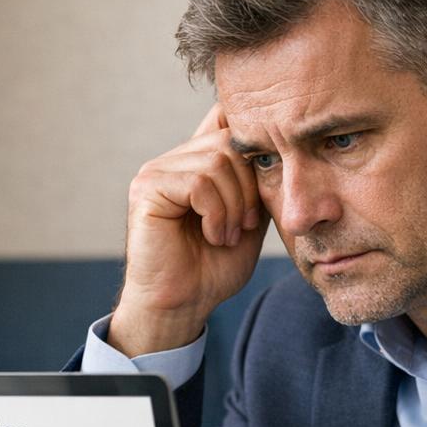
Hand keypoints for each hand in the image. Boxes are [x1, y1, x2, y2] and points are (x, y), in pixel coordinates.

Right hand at [109, 104, 269, 355]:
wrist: (182, 305)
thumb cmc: (212, 269)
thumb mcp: (250, 219)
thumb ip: (257, 183)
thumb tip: (279, 148)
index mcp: (194, 163)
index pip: (226, 121)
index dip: (253, 144)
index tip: (264, 190)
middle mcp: (173, 160)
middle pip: (229, 140)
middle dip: (248, 187)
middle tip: (246, 226)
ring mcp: (156, 171)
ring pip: (217, 161)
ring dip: (234, 206)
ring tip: (227, 236)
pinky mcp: (147, 188)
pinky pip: (199, 183)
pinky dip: (216, 213)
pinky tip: (213, 236)